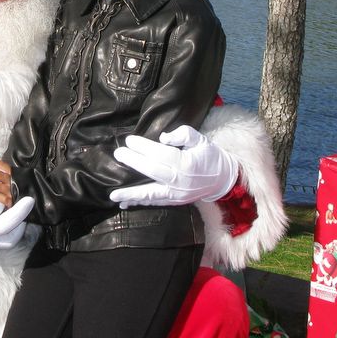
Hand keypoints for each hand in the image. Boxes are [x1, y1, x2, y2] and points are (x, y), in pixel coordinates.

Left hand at [110, 125, 238, 207]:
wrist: (223, 180)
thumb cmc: (210, 156)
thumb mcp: (201, 140)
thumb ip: (184, 134)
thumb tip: (163, 137)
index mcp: (187, 163)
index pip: (160, 154)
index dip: (143, 147)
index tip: (129, 140)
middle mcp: (180, 181)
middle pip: (152, 171)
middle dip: (133, 162)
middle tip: (118, 154)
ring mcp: (177, 194)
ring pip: (151, 194)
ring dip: (131, 194)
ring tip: (114, 195)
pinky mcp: (175, 202)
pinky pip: (155, 203)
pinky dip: (140, 203)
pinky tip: (125, 203)